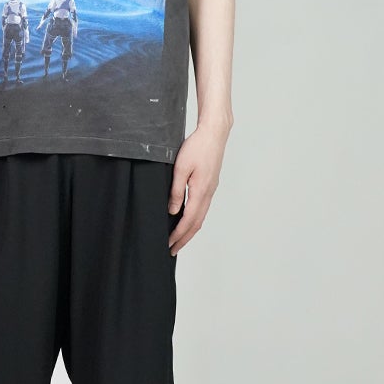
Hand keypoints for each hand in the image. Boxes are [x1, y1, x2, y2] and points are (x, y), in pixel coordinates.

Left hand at [167, 119, 231, 254]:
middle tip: (173, 250)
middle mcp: (208, 193)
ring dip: (190, 231)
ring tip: (179, 240)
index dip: (178, 234)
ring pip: (201, 217)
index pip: (189, 220)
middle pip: (197, 223)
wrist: (214, 133)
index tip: (169, 243)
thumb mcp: (181, 168)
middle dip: (184, 238)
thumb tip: (172, 211)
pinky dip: (195, 219)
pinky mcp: (210, 185)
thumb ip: (176, 190)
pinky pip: (203, 208)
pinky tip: (188, 221)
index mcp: (200, 190)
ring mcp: (211, 190)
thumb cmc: (197, 147)